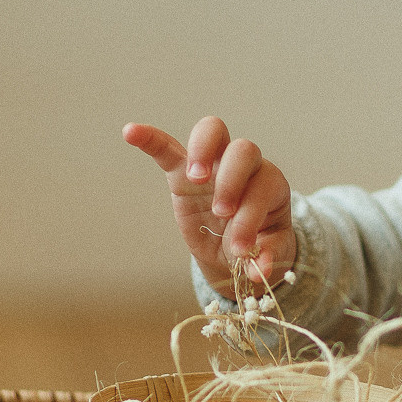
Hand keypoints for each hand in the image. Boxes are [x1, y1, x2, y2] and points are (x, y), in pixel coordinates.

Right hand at [122, 117, 296, 295]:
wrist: (237, 248)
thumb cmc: (258, 244)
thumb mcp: (270, 253)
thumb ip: (268, 256)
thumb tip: (259, 269)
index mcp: (270, 185)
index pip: (262, 188)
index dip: (251, 217)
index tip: (239, 249)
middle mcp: (247, 167)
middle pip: (243, 150)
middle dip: (231, 180)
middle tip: (221, 212)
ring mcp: (214, 164)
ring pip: (213, 132)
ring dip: (203, 151)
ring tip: (196, 178)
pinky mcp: (184, 171)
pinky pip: (167, 147)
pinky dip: (150, 139)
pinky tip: (131, 133)